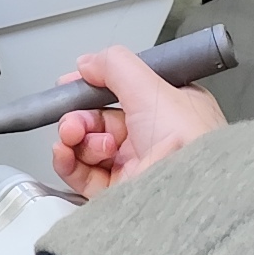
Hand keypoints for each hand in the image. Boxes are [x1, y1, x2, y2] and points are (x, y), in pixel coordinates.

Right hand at [48, 44, 226, 196]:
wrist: (190, 191)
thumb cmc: (190, 144)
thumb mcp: (151, 87)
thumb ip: (115, 65)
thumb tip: (88, 62)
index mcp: (167, 109)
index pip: (121, 92)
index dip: (93, 88)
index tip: (71, 85)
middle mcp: (152, 137)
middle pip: (98, 119)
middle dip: (78, 117)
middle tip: (73, 121)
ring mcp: (135, 165)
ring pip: (87, 146)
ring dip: (73, 138)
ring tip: (73, 137)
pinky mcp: (119, 192)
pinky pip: (82, 174)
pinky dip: (66, 161)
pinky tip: (63, 152)